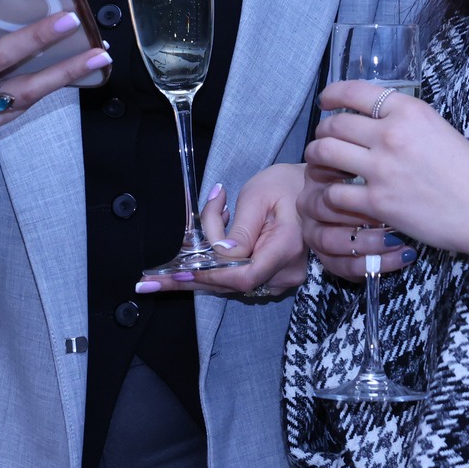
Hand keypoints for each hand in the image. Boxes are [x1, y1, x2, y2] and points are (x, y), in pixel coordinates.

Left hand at [136, 163, 313, 299]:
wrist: (316, 191)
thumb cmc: (287, 184)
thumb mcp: (259, 195)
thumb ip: (239, 228)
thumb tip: (218, 254)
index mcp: (286, 247)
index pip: (243, 275)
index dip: (209, 276)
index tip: (179, 272)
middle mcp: (286, 272)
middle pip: (232, 283)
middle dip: (192, 274)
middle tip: (152, 279)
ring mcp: (283, 278)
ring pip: (232, 282)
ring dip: (203, 267)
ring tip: (180, 250)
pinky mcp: (275, 277)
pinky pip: (240, 278)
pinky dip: (217, 267)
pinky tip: (203, 248)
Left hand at [304, 83, 468, 283]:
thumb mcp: (440, 128)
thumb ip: (408, 123)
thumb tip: (381, 123)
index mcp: (409, 110)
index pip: (353, 92)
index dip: (331, 95)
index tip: (326, 101)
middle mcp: (391, 133)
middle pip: (334, 124)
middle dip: (322, 131)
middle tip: (323, 140)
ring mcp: (382, 168)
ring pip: (325, 154)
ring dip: (316, 158)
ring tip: (319, 165)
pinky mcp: (377, 202)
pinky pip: (333, 194)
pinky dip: (326, 195)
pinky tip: (331, 196)